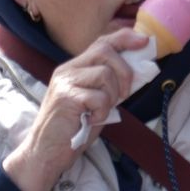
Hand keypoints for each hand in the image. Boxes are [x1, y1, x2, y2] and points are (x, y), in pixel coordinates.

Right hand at [4, 28, 148, 190]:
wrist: (45, 152)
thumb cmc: (72, 129)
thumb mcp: (93, 101)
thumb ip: (108, 84)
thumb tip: (137, 72)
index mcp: (74, 68)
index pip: (101, 42)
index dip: (125, 39)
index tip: (144, 41)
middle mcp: (68, 70)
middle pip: (105, 50)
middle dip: (125, 71)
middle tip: (125, 94)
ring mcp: (66, 82)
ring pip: (105, 74)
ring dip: (112, 95)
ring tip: (101, 111)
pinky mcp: (67, 97)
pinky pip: (100, 97)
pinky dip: (103, 111)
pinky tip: (92, 119)